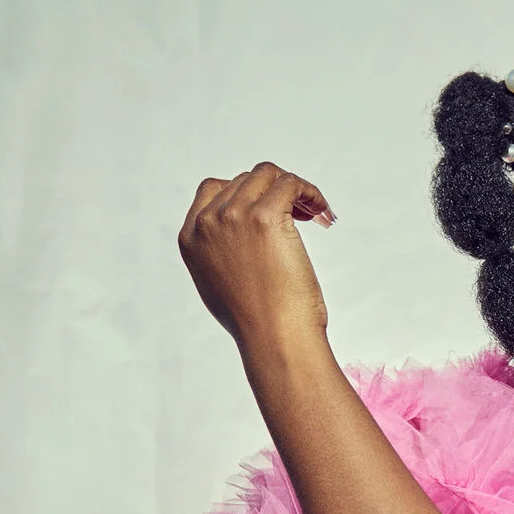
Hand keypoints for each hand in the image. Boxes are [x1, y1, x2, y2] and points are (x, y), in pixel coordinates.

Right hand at [177, 163, 336, 354]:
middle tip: (302, 214)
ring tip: (314, 211)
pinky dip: (310, 192)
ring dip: (294, 188)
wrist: (273, 338)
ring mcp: (233, 216)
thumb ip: (220, 252)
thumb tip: (240, 236)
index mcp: (191, 237)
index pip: (214, 188)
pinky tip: (322, 212)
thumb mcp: (219, 284)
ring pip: (268, 174)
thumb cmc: (255, 321)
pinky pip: (290, 184)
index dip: (247, 193)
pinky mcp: (264, 217)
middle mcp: (207, 222)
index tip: (272, 210)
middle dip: (275, 192)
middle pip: (246, 180)